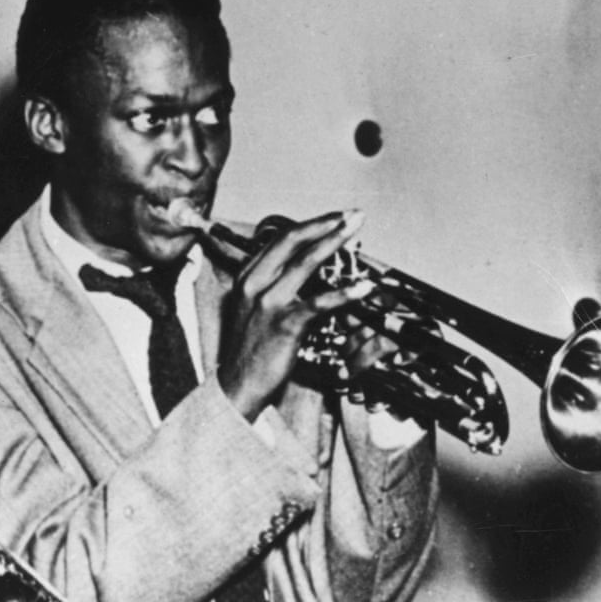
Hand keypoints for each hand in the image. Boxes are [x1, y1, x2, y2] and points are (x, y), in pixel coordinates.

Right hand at [214, 209, 364, 420]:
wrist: (237, 386)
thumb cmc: (250, 350)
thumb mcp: (253, 309)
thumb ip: (272, 286)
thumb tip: (304, 270)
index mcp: (248, 277)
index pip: (281, 239)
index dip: (312, 224)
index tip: (336, 218)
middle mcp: (254, 283)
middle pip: (292, 240)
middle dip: (326, 223)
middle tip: (352, 215)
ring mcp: (268, 303)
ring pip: (305, 262)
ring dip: (334, 242)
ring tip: (356, 232)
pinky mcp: (284, 325)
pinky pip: (318, 303)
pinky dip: (343, 293)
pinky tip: (363, 288)